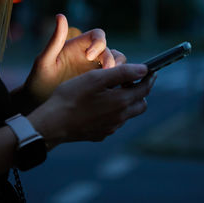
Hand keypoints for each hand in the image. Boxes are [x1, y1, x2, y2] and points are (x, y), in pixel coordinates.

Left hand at [19, 14, 125, 108]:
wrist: (38, 102)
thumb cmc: (38, 79)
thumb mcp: (45, 60)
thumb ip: (55, 40)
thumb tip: (60, 15)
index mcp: (78, 46)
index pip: (98, 35)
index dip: (98, 43)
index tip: (89, 56)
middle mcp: (90, 57)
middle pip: (111, 51)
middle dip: (113, 59)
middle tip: (106, 72)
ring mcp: (95, 72)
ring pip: (117, 66)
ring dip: (119, 71)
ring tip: (111, 83)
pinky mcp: (99, 86)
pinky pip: (114, 82)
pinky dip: (119, 83)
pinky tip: (113, 91)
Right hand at [27, 64, 156, 148]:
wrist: (53, 123)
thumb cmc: (71, 97)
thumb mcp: (96, 78)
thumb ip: (122, 73)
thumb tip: (144, 69)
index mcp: (122, 102)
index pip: (145, 89)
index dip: (149, 78)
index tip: (151, 71)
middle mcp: (120, 118)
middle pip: (140, 104)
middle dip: (139, 92)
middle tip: (128, 81)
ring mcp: (110, 128)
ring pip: (127, 114)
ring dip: (125, 102)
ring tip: (111, 92)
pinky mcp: (100, 134)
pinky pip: (114, 122)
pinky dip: (113, 112)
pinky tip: (98, 106)